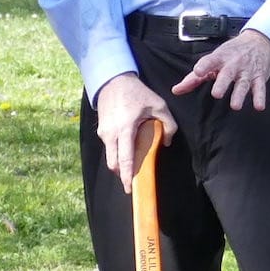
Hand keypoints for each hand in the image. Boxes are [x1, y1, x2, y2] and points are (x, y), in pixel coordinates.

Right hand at [93, 72, 176, 190]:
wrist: (113, 81)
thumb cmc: (138, 93)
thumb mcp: (159, 105)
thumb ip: (168, 124)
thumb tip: (167, 142)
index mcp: (125, 128)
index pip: (125, 158)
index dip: (127, 175)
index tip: (130, 188)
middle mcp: (111, 133)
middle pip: (113, 163)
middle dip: (122, 175)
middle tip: (132, 183)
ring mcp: (103, 133)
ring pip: (110, 156)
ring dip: (119, 164)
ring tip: (131, 165)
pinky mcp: (101, 131)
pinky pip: (109, 148)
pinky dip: (116, 153)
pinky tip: (126, 149)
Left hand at [171, 28, 269, 111]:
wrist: (259, 41)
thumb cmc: (231, 53)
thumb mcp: (213, 60)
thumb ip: (194, 78)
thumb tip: (176, 90)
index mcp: (219, 58)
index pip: (210, 60)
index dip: (204, 66)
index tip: (198, 72)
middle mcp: (233, 64)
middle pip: (227, 74)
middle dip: (222, 84)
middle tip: (216, 94)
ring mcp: (247, 71)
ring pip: (243, 83)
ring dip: (240, 94)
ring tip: (235, 106)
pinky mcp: (259, 77)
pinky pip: (260, 88)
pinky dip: (260, 97)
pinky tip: (259, 107)